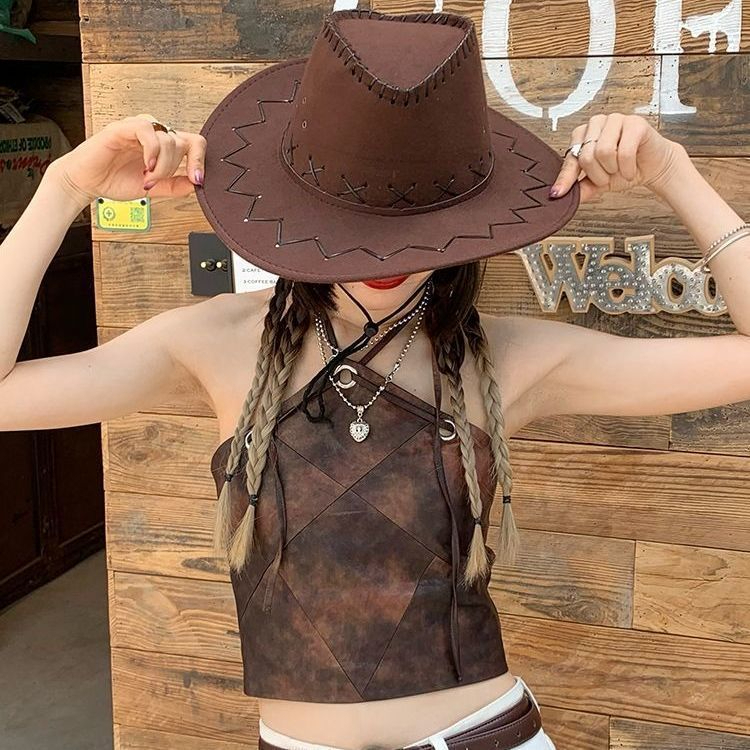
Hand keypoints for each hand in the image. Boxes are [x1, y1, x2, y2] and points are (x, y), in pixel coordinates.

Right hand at [46, 113, 206, 203]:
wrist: (87, 182)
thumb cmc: (115, 180)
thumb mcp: (155, 189)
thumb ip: (176, 186)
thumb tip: (198, 185)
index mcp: (164, 147)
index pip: (194, 143)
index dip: (201, 160)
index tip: (198, 180)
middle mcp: (154, 135)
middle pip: (183, 143)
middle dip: (173, 169)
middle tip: (155, 181)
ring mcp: (139, 129)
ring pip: (168, 139)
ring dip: (162, 166)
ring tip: (146, 177)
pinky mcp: (123, 127)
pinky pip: (148, 130)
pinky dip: (152, 152)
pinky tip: (146, 166)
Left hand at [549, 113, 687, 202]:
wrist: (652, 166)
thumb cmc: (624, 168)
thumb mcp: (598, 182)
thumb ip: (580, 187)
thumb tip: (559, 195)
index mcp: (583, 135)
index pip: (570, 158)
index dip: (566, 178)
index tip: (558, 194)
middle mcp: (596, 123)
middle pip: (586, 156)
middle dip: (599, 175)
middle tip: (610, 176)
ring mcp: (615, 119)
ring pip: (604, 151)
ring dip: (613, 170)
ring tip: (620, 169)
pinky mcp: (635, 123)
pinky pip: (624, 151)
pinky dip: (627, 167)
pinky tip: (631, 168)